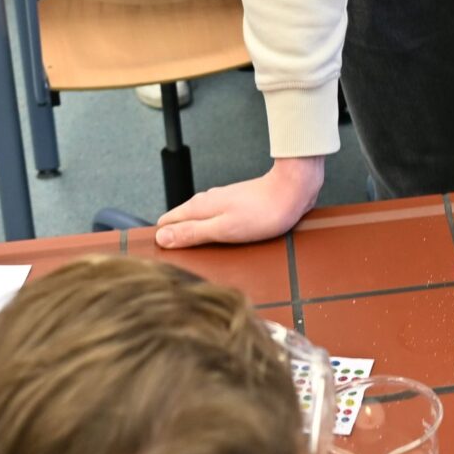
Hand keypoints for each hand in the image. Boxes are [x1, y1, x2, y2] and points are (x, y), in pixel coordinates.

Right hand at [156, 158, 324, 247]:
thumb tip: (162, 237)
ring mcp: (221, 202)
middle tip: (176, 262)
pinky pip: (214, 220)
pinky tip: (217, 242)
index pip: (166, 223)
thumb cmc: (263, 212)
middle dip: (175, 239)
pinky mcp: (236, 205)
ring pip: (197, 220)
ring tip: (192, 255)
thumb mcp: (222, 229)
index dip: (162, 240)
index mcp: (198, 207)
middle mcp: (206, 201)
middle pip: (180, 222)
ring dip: (193, 235)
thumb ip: (191, 233)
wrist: (292, 191)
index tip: (162, 258)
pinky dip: (210, 231)